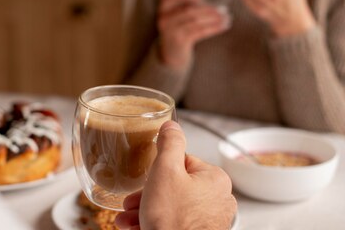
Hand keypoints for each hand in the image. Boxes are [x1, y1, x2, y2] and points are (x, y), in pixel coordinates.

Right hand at [115, 121, 236, 229]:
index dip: (155, 172)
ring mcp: (210, 221)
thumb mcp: (165, 171)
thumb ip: (169, 143)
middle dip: (146, 196)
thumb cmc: (173, 220)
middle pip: (173, 188)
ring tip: (127, 220)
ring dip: (145, 212)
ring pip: (172, 208)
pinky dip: (156, 224)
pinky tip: (137, 228)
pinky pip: (175, 224)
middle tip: (130, 204)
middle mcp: (217, 200)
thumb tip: (171, 125)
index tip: (142, 182)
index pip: (180, 164)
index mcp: (214, 179)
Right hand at [157, 0, 229, 69]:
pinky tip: (224, 26)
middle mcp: (164, 20)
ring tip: (227, 18)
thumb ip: (187, 5)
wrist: (172, 53)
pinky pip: (200, 32)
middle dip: (208, 9)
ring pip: (196, 21)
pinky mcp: (180, 41)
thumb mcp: (178, 15)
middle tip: (224, 9)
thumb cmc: (179, 28)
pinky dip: (214, 28)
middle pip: (188, 10)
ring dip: (214, 18)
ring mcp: (171, 32)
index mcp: (162, 10)